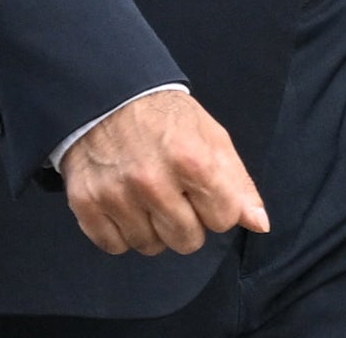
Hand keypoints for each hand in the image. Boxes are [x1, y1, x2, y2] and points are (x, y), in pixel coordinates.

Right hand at [60, 91, 269, 255]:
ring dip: (155, 230)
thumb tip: (260, 224)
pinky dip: (123, 232)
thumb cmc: (167, 119)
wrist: (109, 98)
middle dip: (189, 224)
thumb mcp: (212, 138)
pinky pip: (114, 246)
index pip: (223, 219)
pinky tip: (126, 206)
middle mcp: (153, 181)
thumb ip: (238, 183)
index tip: (207, 192)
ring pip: (150, 247)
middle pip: (187, 241)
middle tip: (178, 197)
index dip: (220, 208)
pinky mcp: (86, 204)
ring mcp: (116, 195)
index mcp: (192, 160)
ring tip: (150, 199)